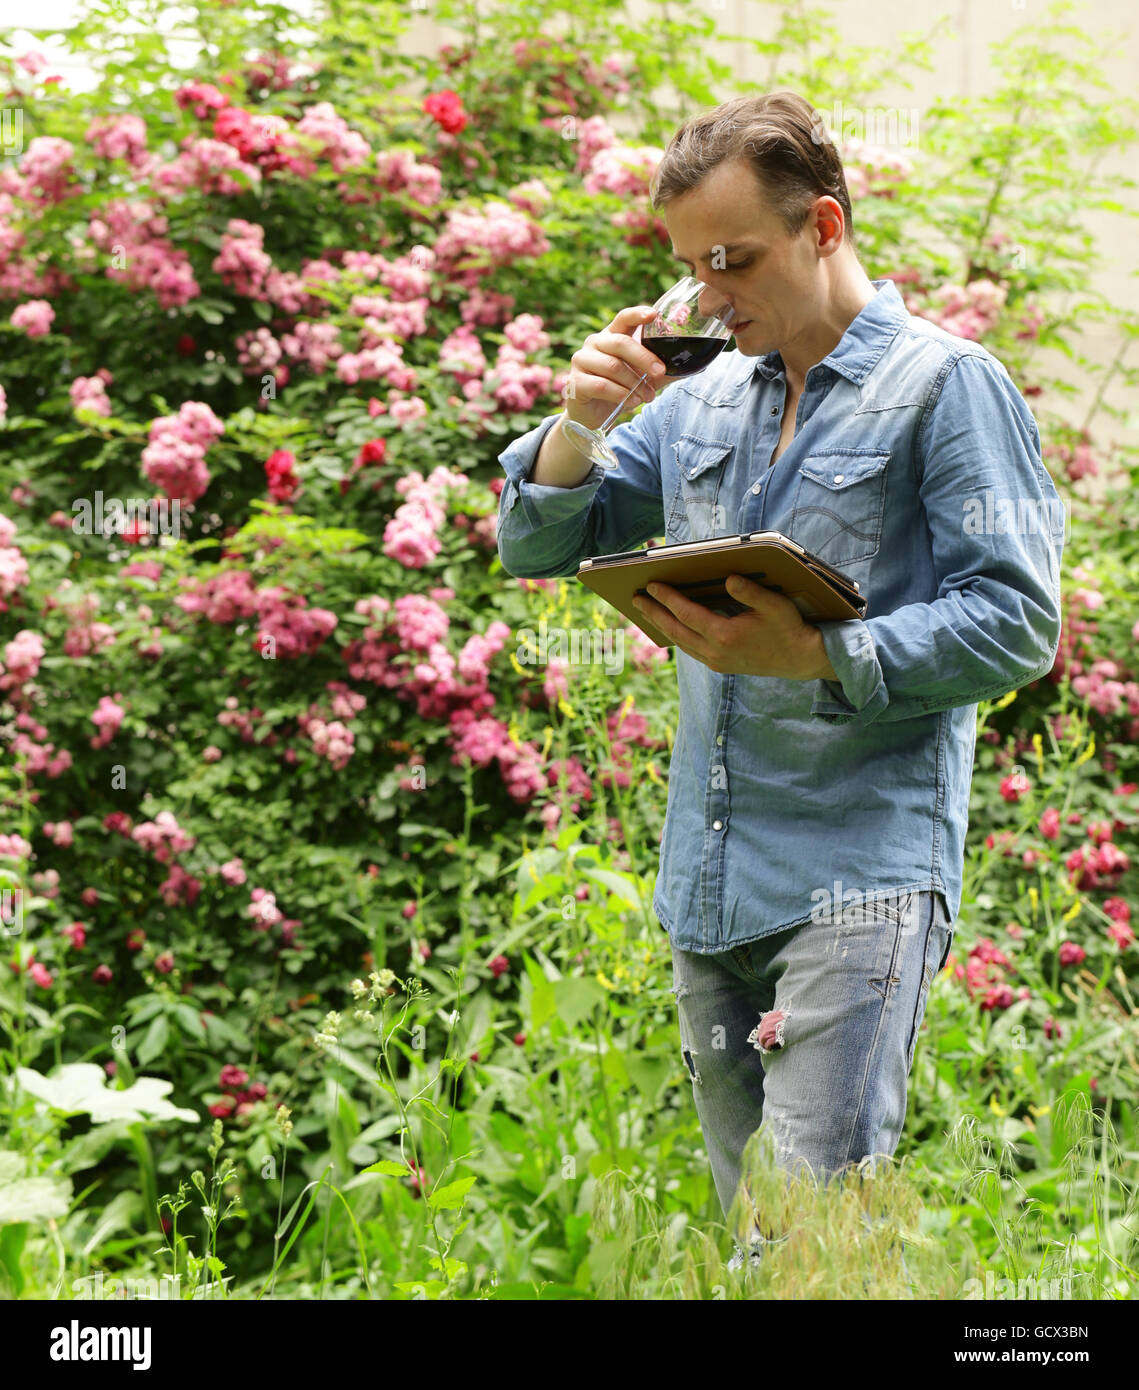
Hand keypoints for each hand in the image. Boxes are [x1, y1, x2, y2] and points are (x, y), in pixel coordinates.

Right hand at [562, 305, 685, 432]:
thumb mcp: (642, 378)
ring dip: (635, 383)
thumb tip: (694, 366)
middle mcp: (594, 343)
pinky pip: (602, 386)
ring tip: (647, 396)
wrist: (592, 415)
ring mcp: (582, 361)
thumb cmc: (618, 390)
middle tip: (661, 372)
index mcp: (611, 336)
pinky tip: (632, 402)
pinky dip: (621, 395)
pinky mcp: (575, 382)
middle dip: (644, 358)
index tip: (654, 315)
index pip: (623, 318)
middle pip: (621, 343)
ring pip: (613, 367)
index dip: (638, 314)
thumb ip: (661, 370)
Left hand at [631, 574, 837, 679]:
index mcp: (725, 636)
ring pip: (680, 642)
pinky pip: (690, 649)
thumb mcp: (775, 605)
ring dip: (662, 625)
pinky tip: (671, 626)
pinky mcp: (720, 666)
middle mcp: (715, 652)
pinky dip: (677, 635)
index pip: (686, 614)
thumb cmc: (789, 628)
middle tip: (635, 598)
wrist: (801, 660)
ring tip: (647, 610)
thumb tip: (728, 579)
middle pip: (675, 630)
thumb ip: (750, 592)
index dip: (666, 598)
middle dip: (653, 613)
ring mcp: (716, 662)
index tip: (650, 585)